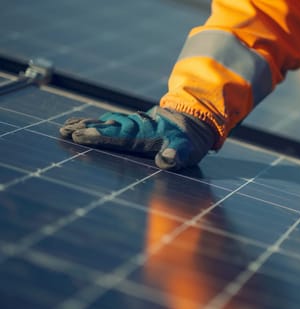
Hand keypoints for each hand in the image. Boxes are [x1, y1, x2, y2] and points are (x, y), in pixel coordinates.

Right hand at [59, 106, 216, 169]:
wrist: (196, 118)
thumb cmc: (190, 140)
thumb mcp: (189, 149)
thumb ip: (178, 154)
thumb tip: (167, 159)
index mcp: (148, 134)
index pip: (120, 136)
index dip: (101, 137)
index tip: (81, 137)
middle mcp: (137, 126)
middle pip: (108, 127)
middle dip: (87, 129)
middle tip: (65, 132)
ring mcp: (134, 123)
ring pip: (106, 122)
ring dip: (87, 124)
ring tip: (65, 127)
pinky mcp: (132, 123)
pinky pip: (110, 121)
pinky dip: (95, 122)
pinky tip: (80, 123)